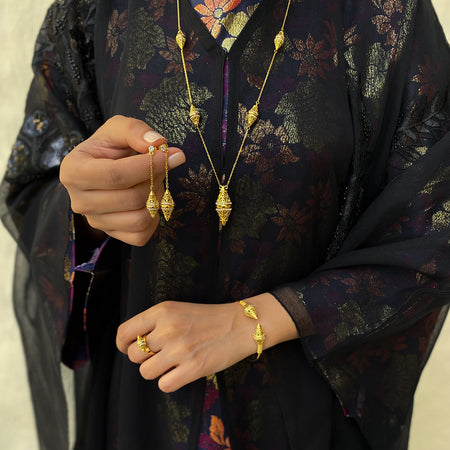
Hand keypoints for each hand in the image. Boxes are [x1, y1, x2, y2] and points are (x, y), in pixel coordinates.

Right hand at [60, 115, 184, 245]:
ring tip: (153, 182)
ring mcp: (95, 221)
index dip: (146, 166)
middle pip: (130, 198)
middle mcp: (79, 201)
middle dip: (154, 180)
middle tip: (161, 166)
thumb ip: (135, 130)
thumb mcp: (118, 128)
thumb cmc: (109, 148)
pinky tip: (149, 200)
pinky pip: (141, 235)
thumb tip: (158, 143)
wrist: (104, 167)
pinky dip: (154, 219)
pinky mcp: (112, 234)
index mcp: (73, 172)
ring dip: (156, 198)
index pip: (115, 175)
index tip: (166, 156)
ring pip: (139, 218)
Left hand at [116, 294, 298, 392]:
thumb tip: (131, 345)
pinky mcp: (193, 368)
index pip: (124, 332)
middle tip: (161, 354)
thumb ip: (154, 323)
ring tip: (173, 362)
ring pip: (145, 372)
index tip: (129, 348)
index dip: (123, 344)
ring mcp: (180, 349)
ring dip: (157, 371)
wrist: (240, 324)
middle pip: (133, 355)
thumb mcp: (177, 309)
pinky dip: (170, 381)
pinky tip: (182, 371)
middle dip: (144, 358)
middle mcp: (168, 329)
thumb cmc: (208, 317)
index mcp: (162, 311)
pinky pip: (164, 385)